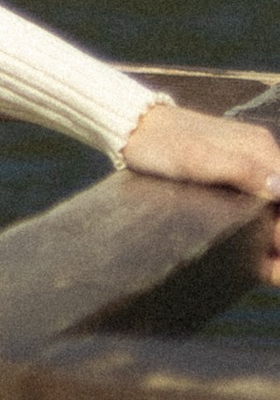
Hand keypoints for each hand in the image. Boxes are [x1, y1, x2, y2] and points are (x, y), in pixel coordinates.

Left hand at [120, 96, 279, 281]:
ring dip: (273, 238)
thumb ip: (240, 170)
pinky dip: (260, 231)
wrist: (133, 129)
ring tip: (270, 269)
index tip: (276, 252)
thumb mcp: (197, 158)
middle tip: (273, 268)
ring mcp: (248, 167)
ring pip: (273, 208)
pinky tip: (260, 259)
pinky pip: (257, 205)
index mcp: (261, 149)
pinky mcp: (233, 178)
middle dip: (279, 236)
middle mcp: (261, 157)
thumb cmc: (163, 143)